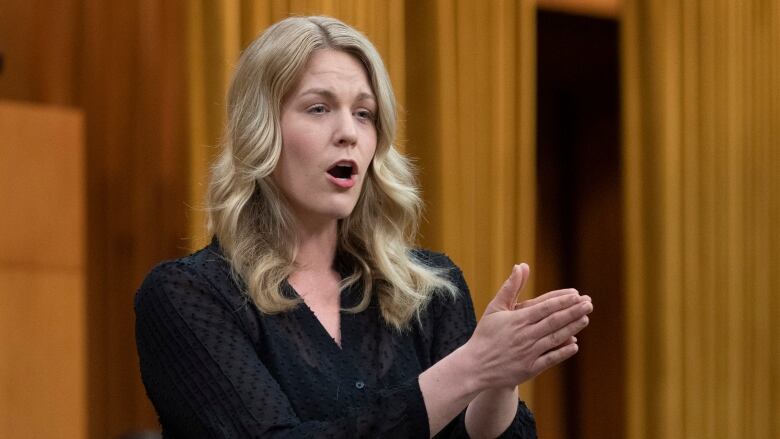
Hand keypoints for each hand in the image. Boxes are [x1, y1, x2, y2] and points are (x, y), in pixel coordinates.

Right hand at [463, 264, 592, 388]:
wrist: (476, 365)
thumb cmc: (486, 334)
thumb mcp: (495, 308)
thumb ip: (510, 287)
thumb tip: (521, 265)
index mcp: (517, 319)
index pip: (545, 307)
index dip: (563, 301)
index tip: (577, 295)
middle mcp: (525, 335)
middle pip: (554, 321)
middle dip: (573, 312)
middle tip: (589, 303)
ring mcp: (529, 353)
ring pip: (555, 338)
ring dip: (572, 328)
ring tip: (585, 319)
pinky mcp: (530, 368)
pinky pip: (550, 359)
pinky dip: (563, 351)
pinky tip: (574, 345)